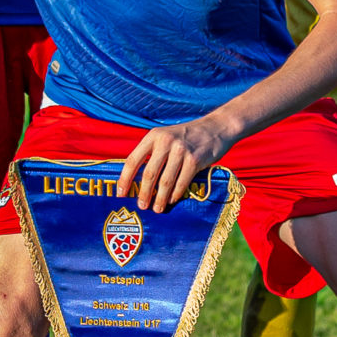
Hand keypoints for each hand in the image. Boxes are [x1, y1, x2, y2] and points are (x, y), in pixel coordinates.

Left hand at [117, 115, 232, 211]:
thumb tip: (137, 179)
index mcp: (153, 136)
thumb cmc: (186, 136)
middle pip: (149, 173)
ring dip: (160, 198)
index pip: (133, 160)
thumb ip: (153, 152)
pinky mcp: (195, 160)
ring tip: (156, 208)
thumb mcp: (165, 137)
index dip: (125, 179)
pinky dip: (175, 194)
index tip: (120, 193)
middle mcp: (165, 142)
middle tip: (141, 206)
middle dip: (143, 193)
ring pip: (165, 181)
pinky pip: (181, 182)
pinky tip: (171, 200)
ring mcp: (181, 151)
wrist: (216, 128)